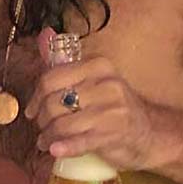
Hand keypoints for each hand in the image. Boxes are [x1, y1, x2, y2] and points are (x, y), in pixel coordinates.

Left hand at [24, 30, 168, 170]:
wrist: (150, 132)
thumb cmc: (113, 106)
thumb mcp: (93, 79)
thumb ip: (65, 60)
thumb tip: (44, 33)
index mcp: (97, 66)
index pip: (50, 79)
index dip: (35, 98)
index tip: (32, 111)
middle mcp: (106, 84)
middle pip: (53, 103)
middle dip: (42, 120)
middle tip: (42, 128)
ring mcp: (112, 110)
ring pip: (62, 124)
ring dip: (48, 137)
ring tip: (47, 141)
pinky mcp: (114, 134)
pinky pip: (79, 141)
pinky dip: (64, 147)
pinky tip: (55, 150)